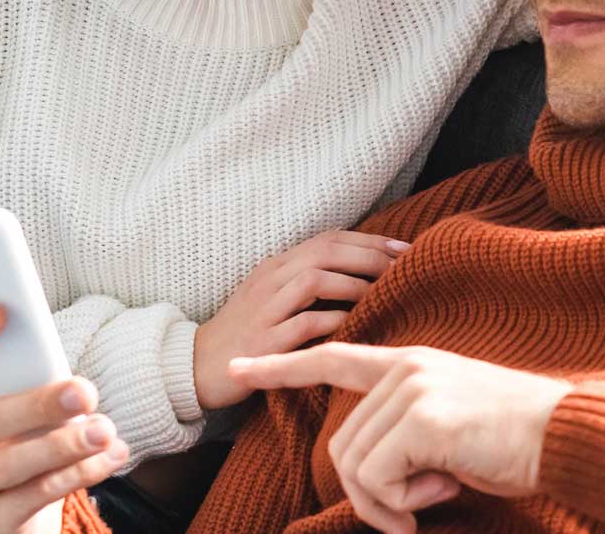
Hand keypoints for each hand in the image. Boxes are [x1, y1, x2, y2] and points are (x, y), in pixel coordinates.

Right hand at [0, 303, 130, 533]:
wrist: (10, 513)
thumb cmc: (18, 438)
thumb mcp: (16, 404)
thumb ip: (26, 380)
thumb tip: (67, 374)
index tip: (0, 311)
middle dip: (37, 404)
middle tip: (85, 392)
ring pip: (8, 465)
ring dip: (63, 446)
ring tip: (105, 430)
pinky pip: (33, 497)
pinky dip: (77, 475)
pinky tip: (109, 458)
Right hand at [192, 231, 409, 409]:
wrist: (198, 366)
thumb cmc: (247, 334)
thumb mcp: (276, 299)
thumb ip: (311, 284)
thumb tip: (363, 276)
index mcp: (276, 266)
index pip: (328, 238)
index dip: (369, 239)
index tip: (404, 248)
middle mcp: (270, 280)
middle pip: (326, 251)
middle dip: (370, 255)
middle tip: (406, 266)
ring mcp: (265, 309)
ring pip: (315, 279)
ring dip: (356, 283)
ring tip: (386, 293)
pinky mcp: (263, 342)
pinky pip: (305, 323)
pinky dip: (335, 320)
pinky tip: (358, 324)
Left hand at [229, 344, 573, 533]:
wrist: (567, 435)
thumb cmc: (515, 439)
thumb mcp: (450, 425)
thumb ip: (405, 432)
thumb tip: (373, 475)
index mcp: (410, 363)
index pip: (333, 357)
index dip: (283, 365)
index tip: (240, 366)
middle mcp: (405, 369)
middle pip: (342, 445)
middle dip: (371, 495)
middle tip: (417, 506)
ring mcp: (411, 389)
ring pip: (354, 466)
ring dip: (388, 504)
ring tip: (436, 494)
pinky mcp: (420, 419)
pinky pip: (377, 479)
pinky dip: (401, 504)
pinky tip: (441, 490)